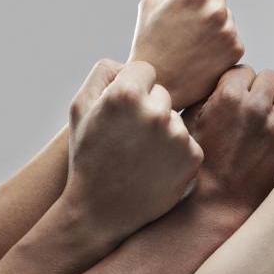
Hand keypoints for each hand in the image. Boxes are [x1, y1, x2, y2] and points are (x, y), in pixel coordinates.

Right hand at [63, 59, 203, 241]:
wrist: (101, 211)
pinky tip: (155, 167)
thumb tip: (129, 62)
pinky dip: (175, 152)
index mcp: (127, 95)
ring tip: (141, 155)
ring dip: (163, 131)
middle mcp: (157, 112)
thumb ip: (103, 73)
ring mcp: (178, 135)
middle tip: (130, 137)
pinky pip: (187, 141)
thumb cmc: (88, 156)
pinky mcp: (193, 156)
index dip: (132, 88)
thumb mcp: (79, 109)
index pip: (145, 70)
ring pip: (176, 118)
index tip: (123, 110)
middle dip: (149, 109)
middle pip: (163, 94)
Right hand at [129, 0, 243, 108]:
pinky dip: (218, 40)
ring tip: (190, 42)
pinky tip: (200, 53)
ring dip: (212, 22)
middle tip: (183, 23)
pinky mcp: (236, 49)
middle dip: (203, 0)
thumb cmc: (151, 45)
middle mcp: (217, 10)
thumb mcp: (150, 3)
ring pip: (224, 13)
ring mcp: (229, 31)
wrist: (161, 87)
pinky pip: (230, 33)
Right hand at [182, 65, 273, 219]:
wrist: (219, 205)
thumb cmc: (203, 164)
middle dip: (262, 93)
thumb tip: (225, 78)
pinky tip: (272, 151)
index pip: (244, 71)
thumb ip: (209, 94)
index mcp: (229, 96)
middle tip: (252, 114)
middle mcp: (257, 107)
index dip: (239, 86)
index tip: (236, 101)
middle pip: (271, 79)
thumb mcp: (192, 123)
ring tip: (262, 134)